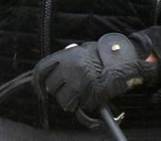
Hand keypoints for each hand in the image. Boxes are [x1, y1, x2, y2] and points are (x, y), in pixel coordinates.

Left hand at [33, 33, 157, 113]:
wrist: (122, 62)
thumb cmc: (102, 57)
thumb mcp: (80, 52)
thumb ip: (66, 61)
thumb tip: (53, 74)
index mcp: (65, 55)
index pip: (42, 70)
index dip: (38, 83)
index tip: (40, 91)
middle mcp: (70, 68)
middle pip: (52, 87)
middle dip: (59, 91)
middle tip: (70, 90)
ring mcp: (79, 81)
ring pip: (63, 100)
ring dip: (70, 101)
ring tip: (81, 96)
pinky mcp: (90, 94)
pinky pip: (78, 106)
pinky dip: (82, 107)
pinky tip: (88, 101)